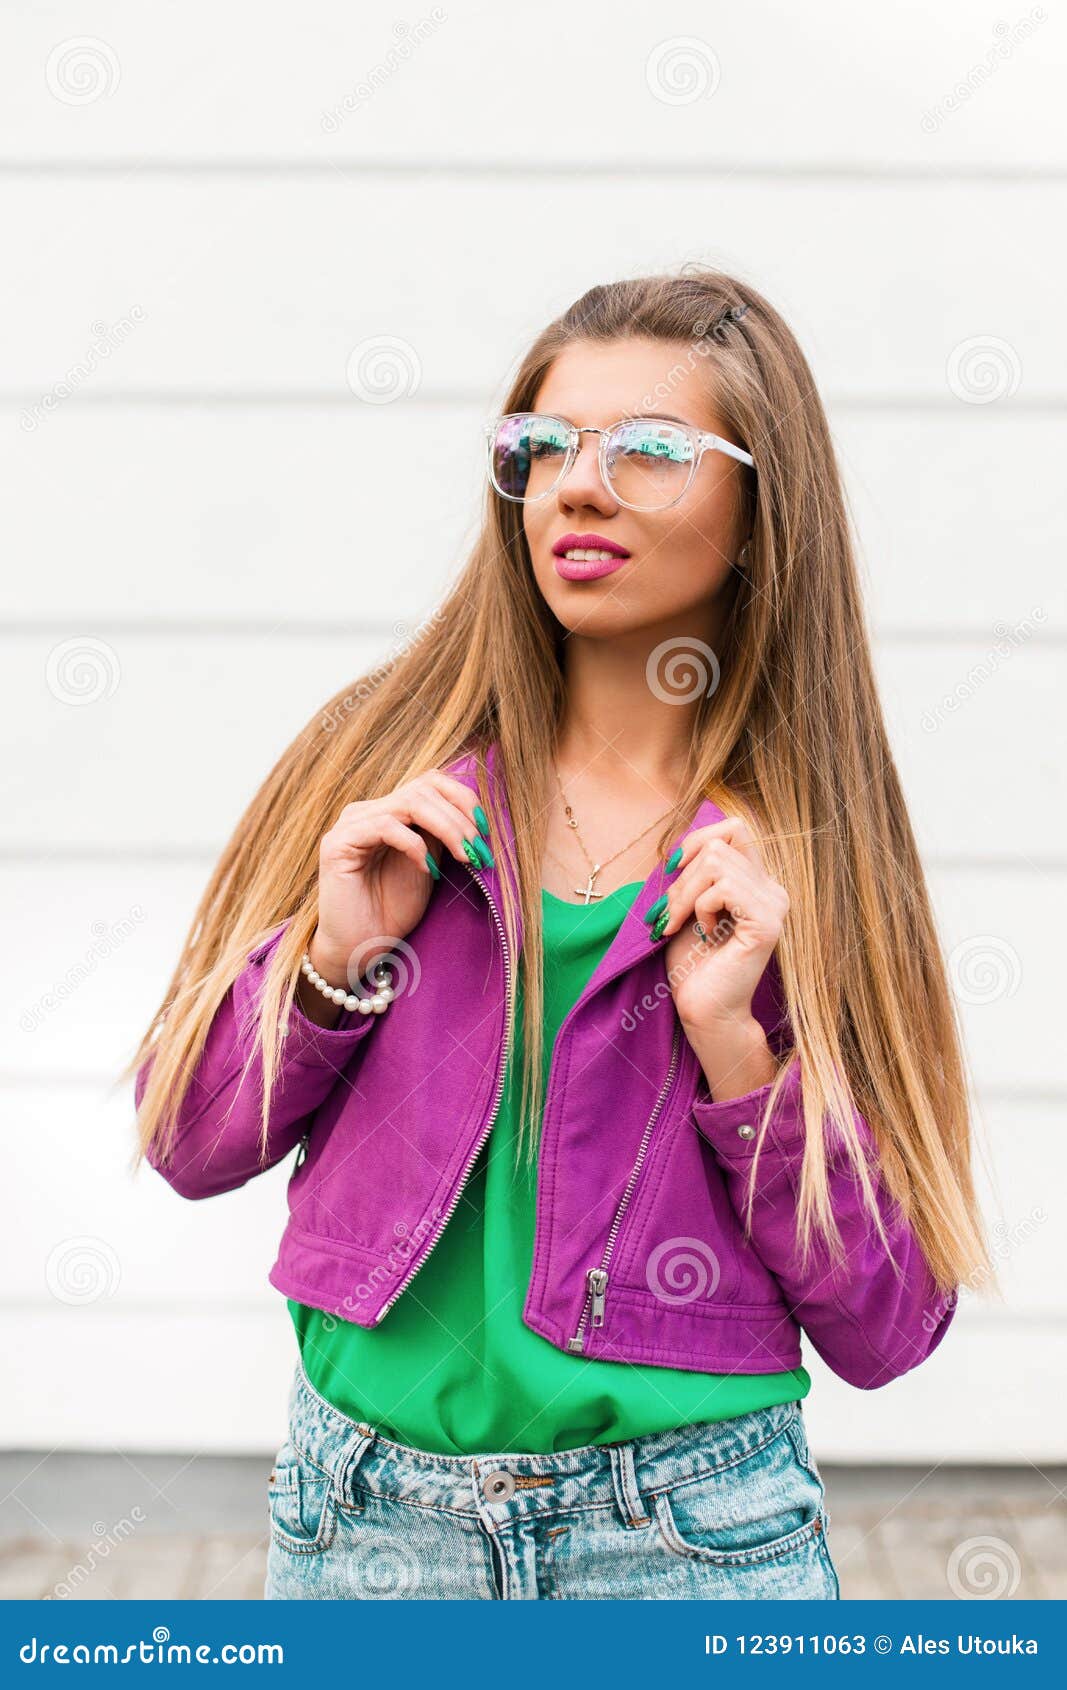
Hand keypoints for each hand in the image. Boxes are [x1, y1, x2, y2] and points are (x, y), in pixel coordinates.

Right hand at [308, 768, 491, 990]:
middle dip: (460, 818)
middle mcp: (367, 811)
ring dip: (447, 828)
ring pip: (409, 802)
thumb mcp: (429, 865)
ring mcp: (351, 824)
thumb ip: (441, 835)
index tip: (486, 829)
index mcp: (388, 811)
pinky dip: (415, 845)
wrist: (361, 948)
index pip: (429, 782)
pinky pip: (386, 827)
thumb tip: (475, 816)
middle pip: (423, 788)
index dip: (462, 797)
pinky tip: (427, 870)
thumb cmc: (392, 911)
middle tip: (480, 849)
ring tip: (464, 857)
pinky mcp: (338, 843)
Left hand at [657, 817, 788, 1097]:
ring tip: (679, 925)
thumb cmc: (693, 964)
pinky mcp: (767, 924)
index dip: (698, 839)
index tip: (672, 869)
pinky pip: (725, 888)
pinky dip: (703, 907)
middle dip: (682, 878)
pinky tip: (706, 933)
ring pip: (717, 864)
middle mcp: (773, 890)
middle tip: (666, 915)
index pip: (735, 828)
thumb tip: (678, 847)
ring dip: (686, 894)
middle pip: (718, 846)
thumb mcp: (688, 907)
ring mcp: (774, 905)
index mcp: (758, 883)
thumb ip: (694, 874)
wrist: (703, 1010)